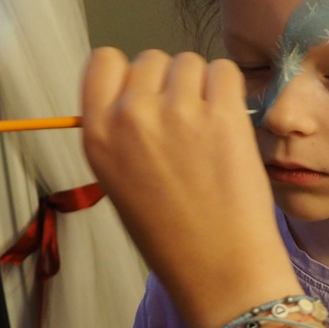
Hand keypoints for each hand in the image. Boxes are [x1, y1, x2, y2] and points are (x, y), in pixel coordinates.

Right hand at [81, 48, 298, 327]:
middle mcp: (132, 116)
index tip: (147, 95)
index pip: (103, 61)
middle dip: (170, 82)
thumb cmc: (172, 234)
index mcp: (97, 134)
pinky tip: (231, 124)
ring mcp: (179, 112)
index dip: (129, 74)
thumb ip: (120, 131)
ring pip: (191, 62)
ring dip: (203, 86)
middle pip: (151, 58)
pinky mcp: (224, 115)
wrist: (219, 269)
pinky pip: (226, 71)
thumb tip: (139, 92)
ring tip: (209, 131)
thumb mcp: (119, 181)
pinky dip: (231, 90)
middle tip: (186, 123)